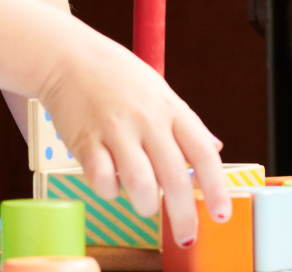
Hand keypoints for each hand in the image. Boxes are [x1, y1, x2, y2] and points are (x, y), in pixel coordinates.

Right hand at [36, 28, 228, 246]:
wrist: (68, 57)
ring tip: (144, 206)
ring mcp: (116, 130)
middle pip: (174, 177)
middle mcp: (148, 120)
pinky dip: (109, 192)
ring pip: (139, 184)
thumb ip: (187, 124)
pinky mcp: (86, 141)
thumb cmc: (116, 75)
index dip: (216, 188)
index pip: (203, 153)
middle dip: (183, 215)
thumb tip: (215, 148)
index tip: (222, 214)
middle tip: (186, 234)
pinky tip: (110, 185)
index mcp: (171, 109)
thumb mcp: (161, 92)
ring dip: (145, 205)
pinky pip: (102, 180)